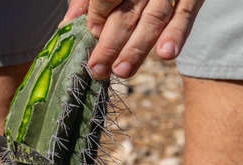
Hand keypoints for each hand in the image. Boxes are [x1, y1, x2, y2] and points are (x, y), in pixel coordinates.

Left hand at [60, 0, 203, 78]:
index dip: (99, 14)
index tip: (93, 32)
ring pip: (153, 19)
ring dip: (137, 48)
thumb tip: (66, 24)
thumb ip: (86, 1)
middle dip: (111, 44)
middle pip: (126, 14)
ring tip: (122, 71)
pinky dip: (177, 34)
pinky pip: (185, 14)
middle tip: (98, 70)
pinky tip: (166, 54)